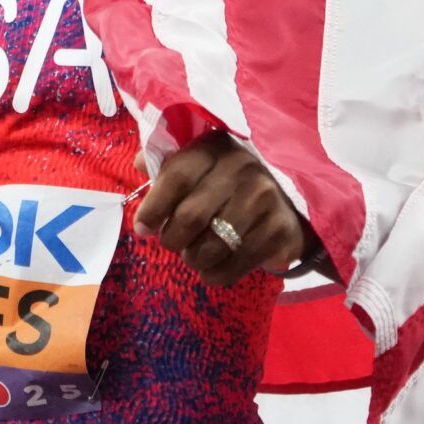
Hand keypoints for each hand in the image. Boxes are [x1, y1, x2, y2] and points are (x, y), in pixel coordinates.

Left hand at [132, 134, 311, 287]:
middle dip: (172, 239)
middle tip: (171, 243)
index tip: (142, 229)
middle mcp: (242, 169)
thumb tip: (138, 165)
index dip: (154, 207)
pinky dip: (215, 274)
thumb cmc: (226, 184)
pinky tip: (212, 269)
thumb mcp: (198, 164)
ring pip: (211, 245)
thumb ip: (167, 164)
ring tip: (194, 254)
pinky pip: (235, 265)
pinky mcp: (279, 230)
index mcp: (215, 148)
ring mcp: (264, 199)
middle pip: (191, 216)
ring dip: (193, 258)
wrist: (285, 203)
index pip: (177, 177)